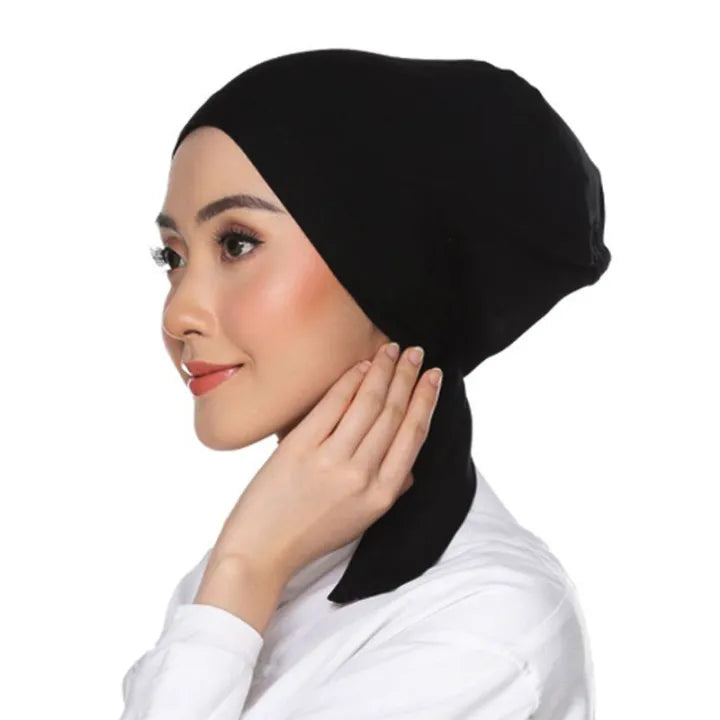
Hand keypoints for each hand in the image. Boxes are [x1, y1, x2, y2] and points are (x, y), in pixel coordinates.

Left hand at [210, 341, 442, 580]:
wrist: (262, 549)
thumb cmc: (311, 534)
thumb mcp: (361, 520)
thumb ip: (388, 490)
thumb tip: (409, 465)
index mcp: (382, 495)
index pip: (413, 436)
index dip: (426, 400)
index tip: (433, 376)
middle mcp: (361, 475)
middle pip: (393, 413)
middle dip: (408, 377)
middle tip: (416, 352)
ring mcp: (331, 459)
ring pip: (368, 403)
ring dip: (384, 371)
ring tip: (392, 349)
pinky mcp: (300, 446)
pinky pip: (333, 404)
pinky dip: (350, 380)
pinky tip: (362, 365)